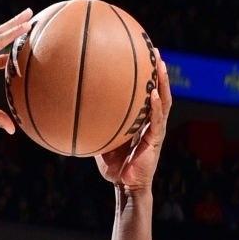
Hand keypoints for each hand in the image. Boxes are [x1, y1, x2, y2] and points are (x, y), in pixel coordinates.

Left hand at [96, 58, 171, 192]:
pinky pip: (157, 120)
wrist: (126, 187)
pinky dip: (154, 107)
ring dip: (163, 83)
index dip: (147, 77)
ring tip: (160, 65)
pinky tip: (151, 94)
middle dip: (159, 72)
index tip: (143, 57)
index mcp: (142, 121)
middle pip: (159, 91)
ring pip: (164, 101)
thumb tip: (74, 115)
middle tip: (156, 51)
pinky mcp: (156, 141)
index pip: (147, 94)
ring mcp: (156, 130)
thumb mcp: (102, 144)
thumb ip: (95, 128)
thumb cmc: (114, 168)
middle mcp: (152, 122)